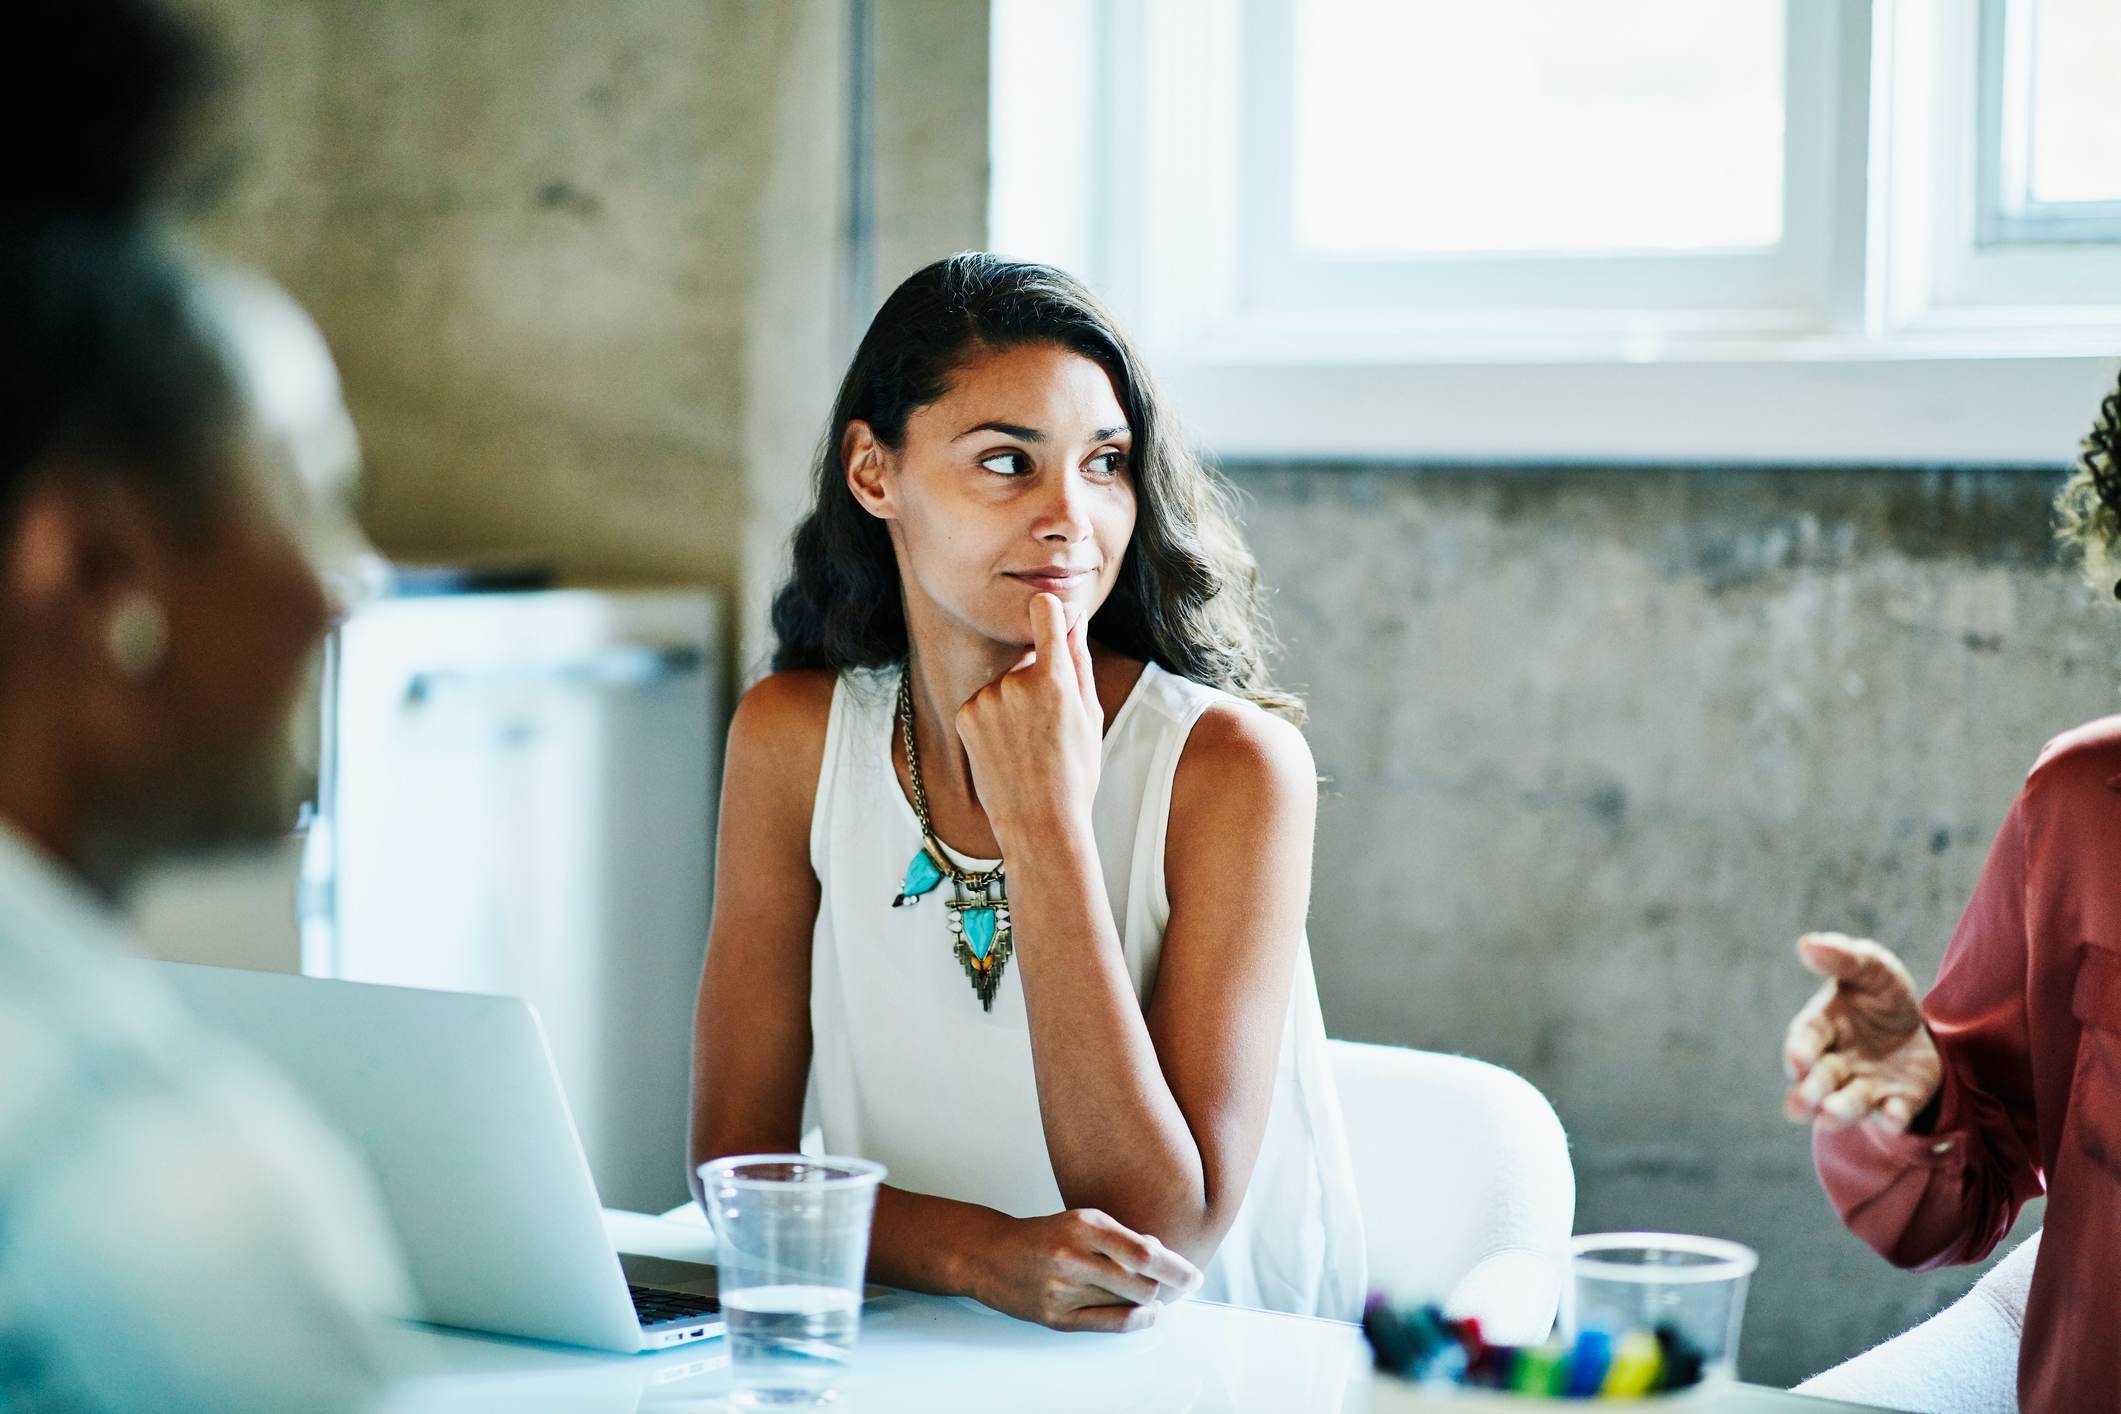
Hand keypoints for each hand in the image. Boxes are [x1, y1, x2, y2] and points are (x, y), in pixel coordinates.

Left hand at [955, 593, 1101, 843]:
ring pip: (1004, 682)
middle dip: (1038, 679)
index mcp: (1055, 679)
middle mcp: (1016, 682)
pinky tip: (1006, 748)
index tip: (1050, 612)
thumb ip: (1079, 661)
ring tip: (1027, 743)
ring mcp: (986, 698)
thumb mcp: (1090, 715)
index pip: (1044, 612)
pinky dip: (993, 717)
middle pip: (1026, 659)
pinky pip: (983, 701)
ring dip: (1014, 701)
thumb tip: (1074, 618)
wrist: (1039, 822)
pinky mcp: (965, 714)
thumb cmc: (1075, 772)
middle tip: (1050, 726)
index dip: (1048, 610)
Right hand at [968, 1208, 1202, 1332]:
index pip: (1143, 1253)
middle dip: (1167, 1286)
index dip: (1176, 1268)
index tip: (1195, 1276)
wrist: (990, 1255)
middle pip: (1142, 1283)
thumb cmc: (1044, 1236)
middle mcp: (1074, 1257)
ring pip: (1129, 1303)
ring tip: (1156, 1294)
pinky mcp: (1056, 1317)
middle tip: (1179, 1284)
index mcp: (1084, 1225)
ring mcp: (1063, 1290)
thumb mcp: (1083, 1222)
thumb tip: (1164, 1256)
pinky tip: (1145, 1313)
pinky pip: (1109, 1324)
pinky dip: (1136, 1320)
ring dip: (1151, 1301)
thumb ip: (1121, 1238)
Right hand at [1782, 931, 1942, 1130]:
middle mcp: (1835, 1063)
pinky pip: (1892, 1114)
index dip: (1798, 1052)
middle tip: (1801, 1105)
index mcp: (1821, 1028)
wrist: (1918, 1029)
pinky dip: (1891, 1118)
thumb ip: (1844, 958)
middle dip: (1808, 1093)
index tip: (1798, 1060)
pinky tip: (1893, 1117)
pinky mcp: (1896, 1103)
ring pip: (1847, 1104)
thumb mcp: (1872, 969)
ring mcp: (1864, 1086)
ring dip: (1839, 1112)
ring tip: (1830, 1117)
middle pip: (1818, 1081)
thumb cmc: (1880, 995)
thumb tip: (1806, 945)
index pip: (1803, 1040)